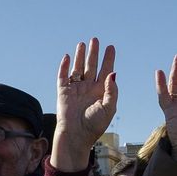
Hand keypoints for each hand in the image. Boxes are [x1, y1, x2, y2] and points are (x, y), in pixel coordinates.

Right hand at [53, 37, 117, 171]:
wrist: (77, 135)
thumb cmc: (94, 125)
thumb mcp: (108, 108)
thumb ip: (112, 91)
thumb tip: (113, 73)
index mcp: (101, 91)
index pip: (106, 71)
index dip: (108, 59)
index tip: (111, 47)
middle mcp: (88, 88)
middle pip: (92, 66)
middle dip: (94, 53)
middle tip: (95, 40)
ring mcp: (76, 89)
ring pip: (78, 68)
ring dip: (80, 56)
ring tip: (82, 44)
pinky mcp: (63, 92)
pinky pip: (63, 76)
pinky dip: (64, 66)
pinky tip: (67, 56)